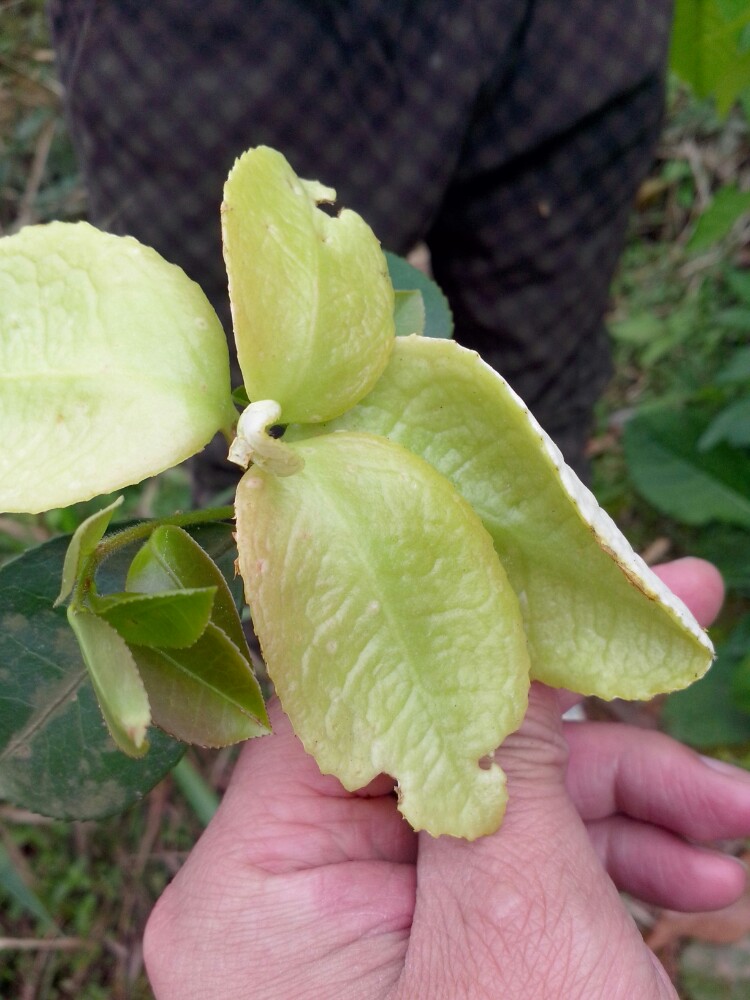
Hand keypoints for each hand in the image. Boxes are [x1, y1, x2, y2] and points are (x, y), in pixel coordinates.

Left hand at [145, 558, 748, 998]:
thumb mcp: (518, 922)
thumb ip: (503, 755)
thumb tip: (510, 622)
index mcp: (254, 890)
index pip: (349, 698)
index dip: (460, 627)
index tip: (556, 577)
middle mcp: (295, 905)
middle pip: (445, 748)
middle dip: (583, 722)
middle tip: (687, 635)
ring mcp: (373, 939)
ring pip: (504, 814)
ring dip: (629, 802)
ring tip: (735, 817)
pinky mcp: (443, 966)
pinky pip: (524, 880)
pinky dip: (616, 868)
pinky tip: (706, 881)